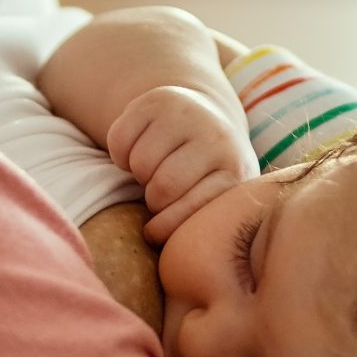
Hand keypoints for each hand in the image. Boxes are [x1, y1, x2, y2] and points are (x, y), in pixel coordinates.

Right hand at [106, 84, 256, 240]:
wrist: (205, 115)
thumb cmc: (208, 174)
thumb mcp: (218, 196)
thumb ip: (204, 222)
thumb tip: (177, 256)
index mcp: (236, 169)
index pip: (194, 208)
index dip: (167, 226)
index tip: (154, 232)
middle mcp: (215, 136)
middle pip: (162, 187)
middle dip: (152, 199)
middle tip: (157, 196)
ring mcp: (187, 114)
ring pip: (140, 163)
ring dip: (137, 174)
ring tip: (151, 172)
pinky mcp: (157, 100)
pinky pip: (120, 139)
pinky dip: (120, 154)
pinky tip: (137, 150)